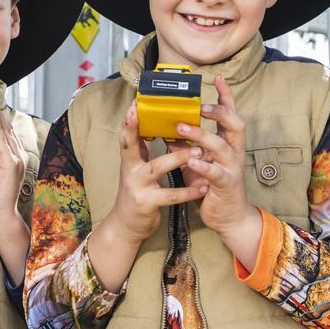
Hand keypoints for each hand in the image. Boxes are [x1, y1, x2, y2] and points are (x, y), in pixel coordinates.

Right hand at [105, 102, 207, 243]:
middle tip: (142, 112)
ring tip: (197, 151)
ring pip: (156, 168)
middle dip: (133, 129)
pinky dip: (187, 191)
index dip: (128, 119)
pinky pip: (170, 196)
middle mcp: (130, 170)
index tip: (133, 102)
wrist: (127, 226)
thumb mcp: (137, 167)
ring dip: (177, 158)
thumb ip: (143, 147)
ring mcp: (137, 186)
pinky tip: (202, 186)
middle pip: (129, 146)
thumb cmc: (138, 191)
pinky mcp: (147, 203)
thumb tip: (149, 122)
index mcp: (129, 159)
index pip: (126, 135)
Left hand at [176, 75, 259, 238]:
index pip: (230, 114)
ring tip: (183, 127)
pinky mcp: (227, 186)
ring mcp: (232, 168)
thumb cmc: (212, 186)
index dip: (225, 96)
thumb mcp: (198, 160)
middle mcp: (234, 152)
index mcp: (228, 143)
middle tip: (201, 104)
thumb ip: (187, 143)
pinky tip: (192, 159)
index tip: (217, 77)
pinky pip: (217, 173)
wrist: (228, 217)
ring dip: (203, 135)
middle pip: (235, 124)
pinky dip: (204, 165)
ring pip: (223, 146)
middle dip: (219, 111)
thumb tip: (167, 126)